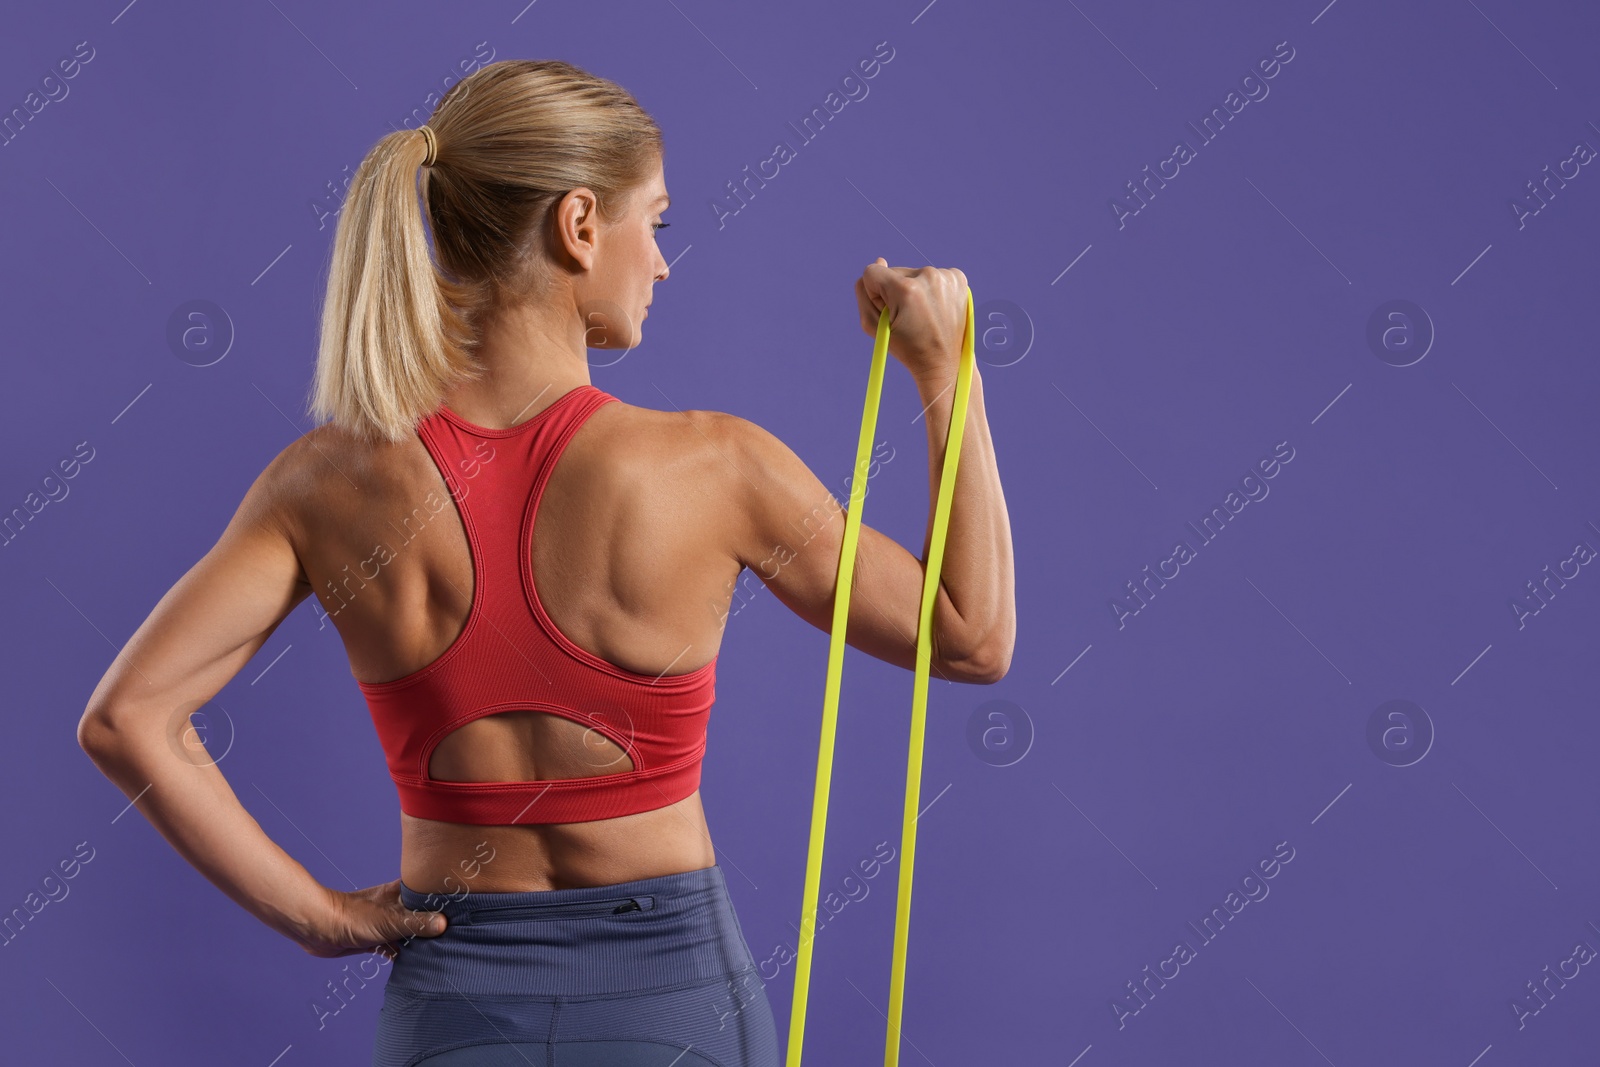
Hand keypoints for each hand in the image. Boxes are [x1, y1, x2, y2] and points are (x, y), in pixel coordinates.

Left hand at [294, 878, 448, 960]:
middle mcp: (397, 905)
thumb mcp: (390, 921)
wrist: (319, 929)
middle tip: (459, 934)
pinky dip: (405, 955)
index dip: (448, 898)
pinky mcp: (376, 938)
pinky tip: (417, 965)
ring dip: (421, 941)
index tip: (467, 906)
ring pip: (411, 932)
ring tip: (443, 951)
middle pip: (424, 913)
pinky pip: (397, 947)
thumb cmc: (353, 917)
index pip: (431, 891)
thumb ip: (417, 922)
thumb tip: (444, 924)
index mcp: (402, 892)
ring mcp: (387, 922)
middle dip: (438, 923)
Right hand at [854, 258, 969, 383]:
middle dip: (895, 291)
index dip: (875, 294)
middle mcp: (928, 277)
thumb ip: (864, 294)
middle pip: (894, 272)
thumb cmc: (907, 347)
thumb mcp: (874, 326)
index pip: (872, 273)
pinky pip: (932, 276)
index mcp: (906, 290)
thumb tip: (879, 261)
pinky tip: (935, 308)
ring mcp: (946, 276)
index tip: (889, 312)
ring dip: (913, 290)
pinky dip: (930, 289)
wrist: (945, 362)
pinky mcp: (958, 277)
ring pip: (913, 274)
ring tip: (924, 315)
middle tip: (910, 318)